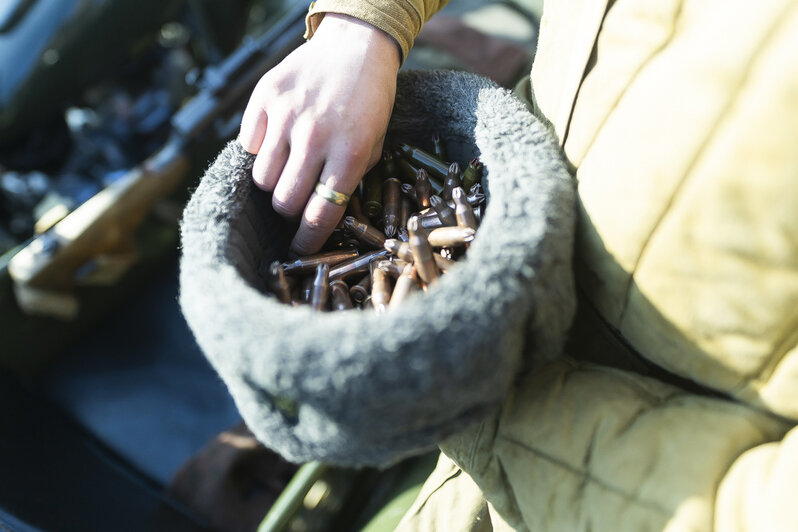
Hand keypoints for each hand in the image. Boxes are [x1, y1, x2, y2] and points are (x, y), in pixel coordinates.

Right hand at [239, 13, 400, 253]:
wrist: (355, 47)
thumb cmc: (369, 102)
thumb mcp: (375, 144)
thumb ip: (349, 179)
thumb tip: (322, 215)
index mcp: (350, 153)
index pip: (320, 215)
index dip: (307, 241)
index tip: (299, 249)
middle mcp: (316, 136)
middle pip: (285, 202)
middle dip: (289, 214)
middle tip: (295, 206)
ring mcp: (287, 115)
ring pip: (262, 179)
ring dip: (272, 185)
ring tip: (286, 173)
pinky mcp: (265, 97)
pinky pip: (248, 146)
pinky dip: (258, 152)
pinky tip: (276, 143)